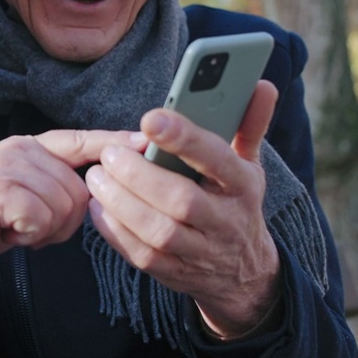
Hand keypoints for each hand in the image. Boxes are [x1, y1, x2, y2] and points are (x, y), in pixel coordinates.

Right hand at [0, 129, 140, 282]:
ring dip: (44, 231)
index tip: (146, 143)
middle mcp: (17, 148)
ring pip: (65, 205)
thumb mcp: (24, 197)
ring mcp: (6, 165)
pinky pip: (43, 218)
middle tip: (24, 226)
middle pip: (79, 188)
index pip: (80, 140)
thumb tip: (96, 190)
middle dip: (61, 220)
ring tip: (13, 228)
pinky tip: (5, 233)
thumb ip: (55, 185)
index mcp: (26, 146)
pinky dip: (29, 236)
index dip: (113, 144)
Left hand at [84, 80, 282, 337]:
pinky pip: (141, 255)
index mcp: (243, 185)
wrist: (243, 273)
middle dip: (140, 175)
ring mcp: (201, 252)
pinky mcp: (175, 274)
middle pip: (182, 200)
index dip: (185, 138)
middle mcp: (226, 222)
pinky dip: (114, 231)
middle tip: (108, 154)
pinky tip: (97, 206)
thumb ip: (248, 123)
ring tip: (96, 176)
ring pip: (158, 232)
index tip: (151, 118)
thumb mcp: (248, 164)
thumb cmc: (234, 201)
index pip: (218, 159)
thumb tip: (261, 83)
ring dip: (121, 203)